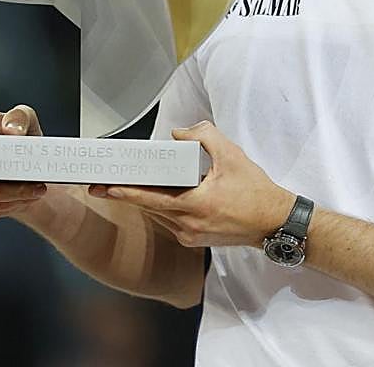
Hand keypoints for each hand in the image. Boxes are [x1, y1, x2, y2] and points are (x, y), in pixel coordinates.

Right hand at [0, 104, 47, 220]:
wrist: (16, 168)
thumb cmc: (17, 139)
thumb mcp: (25, 121)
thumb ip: (20, 118)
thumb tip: (13, 131)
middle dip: (7, 173)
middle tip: (32, 179)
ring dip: (17, 194)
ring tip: (38, 189)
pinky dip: (10, 205)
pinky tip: (23, 198)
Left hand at [89, 121, 293, 247]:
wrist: (274, 222)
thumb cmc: (255, 191)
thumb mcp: (231, 155)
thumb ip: (204, 136)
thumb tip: (179, 134)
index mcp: (196, 205)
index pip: (151, 198)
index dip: (125, 192)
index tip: (105, 186)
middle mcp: (189, 225)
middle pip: (149, 207)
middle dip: (124, 195)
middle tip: (99, 186)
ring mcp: (191, 236)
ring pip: (158, 214)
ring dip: (143, 200)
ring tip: (123, 186)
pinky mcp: (195, 239)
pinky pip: (170, 220)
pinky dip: (160, 207)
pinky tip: (156, 195)